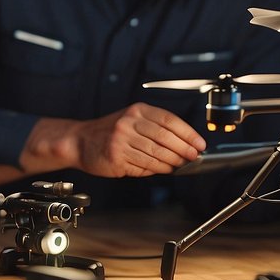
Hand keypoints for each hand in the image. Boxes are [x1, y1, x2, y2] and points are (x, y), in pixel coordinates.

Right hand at [16, 103, 205, 182]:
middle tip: (195, 156)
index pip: (169, 120)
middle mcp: (129, 122)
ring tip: (182, 164)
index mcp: (137, 110)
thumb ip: (155, 128)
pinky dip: (158, 168)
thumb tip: (184, 143)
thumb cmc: (110, 132)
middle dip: (184, 149)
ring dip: (173, 161)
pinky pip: (144, 164)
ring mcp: (121, 140)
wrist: (79, 141)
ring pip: (156, 153)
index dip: (188, 133)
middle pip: (165, 137)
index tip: (199, 143)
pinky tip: (165, 169)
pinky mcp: (116, 157)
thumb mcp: (132, 119)